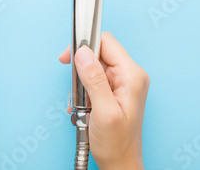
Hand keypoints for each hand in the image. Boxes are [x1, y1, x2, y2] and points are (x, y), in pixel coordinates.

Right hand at [59, 32, 148, 169]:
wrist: (120, 163)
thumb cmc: (116, 144)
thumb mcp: (103, 111)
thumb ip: (94, 80)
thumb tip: (82, 53)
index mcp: (131, 75)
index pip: (106, 42)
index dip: (84, 46)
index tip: (68, 58)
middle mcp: (129, 75)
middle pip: (98, 53)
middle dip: (81, 69)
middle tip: (75, 89)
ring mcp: (122, 83)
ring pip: (93, 67)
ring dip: (81, 84)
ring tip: (82, 104)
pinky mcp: (115, 90)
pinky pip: (93, 80)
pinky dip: (83, 91)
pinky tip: (84, 107)